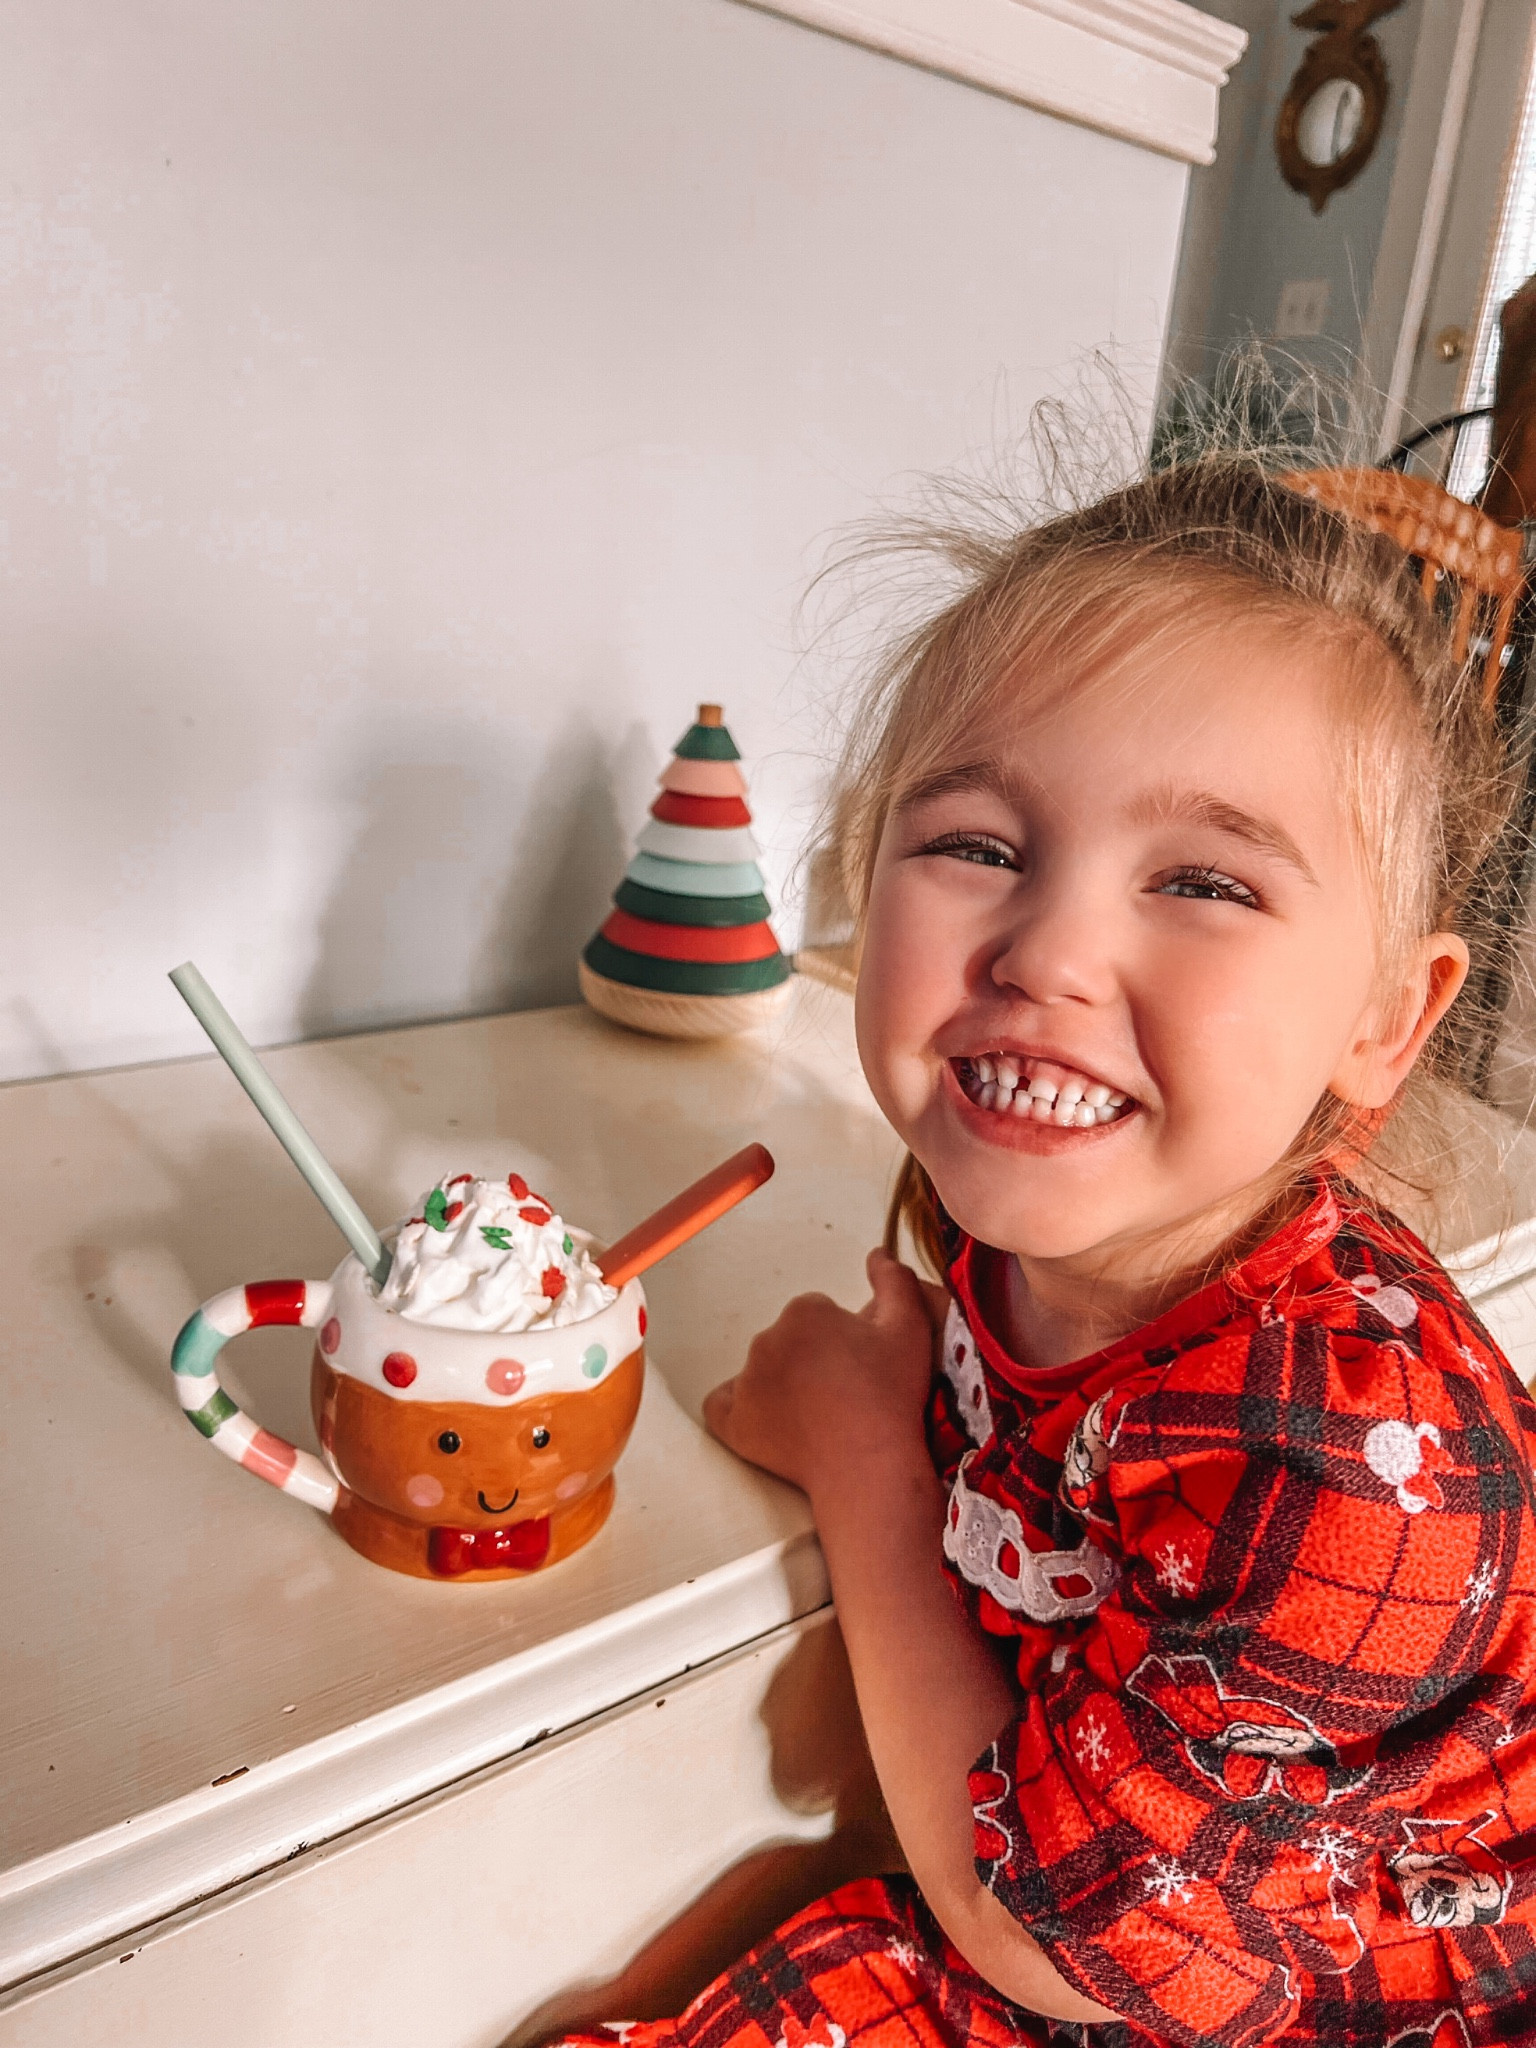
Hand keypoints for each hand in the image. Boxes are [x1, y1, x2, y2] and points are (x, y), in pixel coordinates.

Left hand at [703, 1248, 941, 1498]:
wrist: (870, 1465)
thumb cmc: (891, 1397)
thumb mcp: (909, 1327)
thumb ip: (894, 1280)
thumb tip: (876, 1254)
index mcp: (804, 1312)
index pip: (817, 1313)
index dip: (842, 1337)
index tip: (860, 1364)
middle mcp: (766, 1339)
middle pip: (788, 1340)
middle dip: (811, 1357)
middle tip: (843, 1391)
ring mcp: (745, 1382)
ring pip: (762, 1370)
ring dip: (783, 1382)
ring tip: (819, 1414)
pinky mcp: (733, 1422)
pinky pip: (722, 1406)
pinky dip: (739, 1408)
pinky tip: (770, 1419)